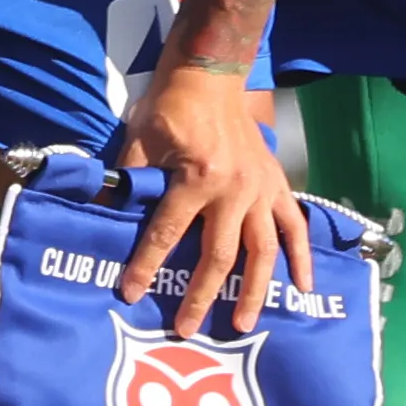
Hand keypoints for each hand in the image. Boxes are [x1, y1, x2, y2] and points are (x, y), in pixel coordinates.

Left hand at [107, 62, 305, 337]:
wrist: (209, 76)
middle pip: (219, 255)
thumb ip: (127, 182)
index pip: (167, 233)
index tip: (131, 294)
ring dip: (253, 291)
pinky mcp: (277, 186)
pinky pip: (294, 227)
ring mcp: (261, 190)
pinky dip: (301, 257)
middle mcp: (234, 189)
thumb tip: (101, 215)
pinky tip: (304, 288)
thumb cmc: (168, 108)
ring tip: (241, 324)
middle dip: (200, 295)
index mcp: (196, 178)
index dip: (146, 265)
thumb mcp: (138, 141)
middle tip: (186, 329)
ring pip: (262, 251)